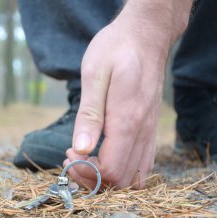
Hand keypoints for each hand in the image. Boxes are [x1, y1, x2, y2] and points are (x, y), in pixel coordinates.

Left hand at [65, 1, 192, 188]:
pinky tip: (105, 154)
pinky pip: (143, 163)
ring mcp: (150, 131)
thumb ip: (89, 116)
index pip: (110, 170)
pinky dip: (123, 170)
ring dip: (108, 178)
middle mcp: (143, 131)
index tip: (69, 152)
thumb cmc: (116, 50)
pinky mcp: (150, 128)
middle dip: (93, 179)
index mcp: (127, 120)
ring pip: (135, 177)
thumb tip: (82, 149)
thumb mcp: (94, 76)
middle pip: (123, 180)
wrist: (145, 35)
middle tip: (73, 158)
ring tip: (87, 159)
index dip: (86, 170)